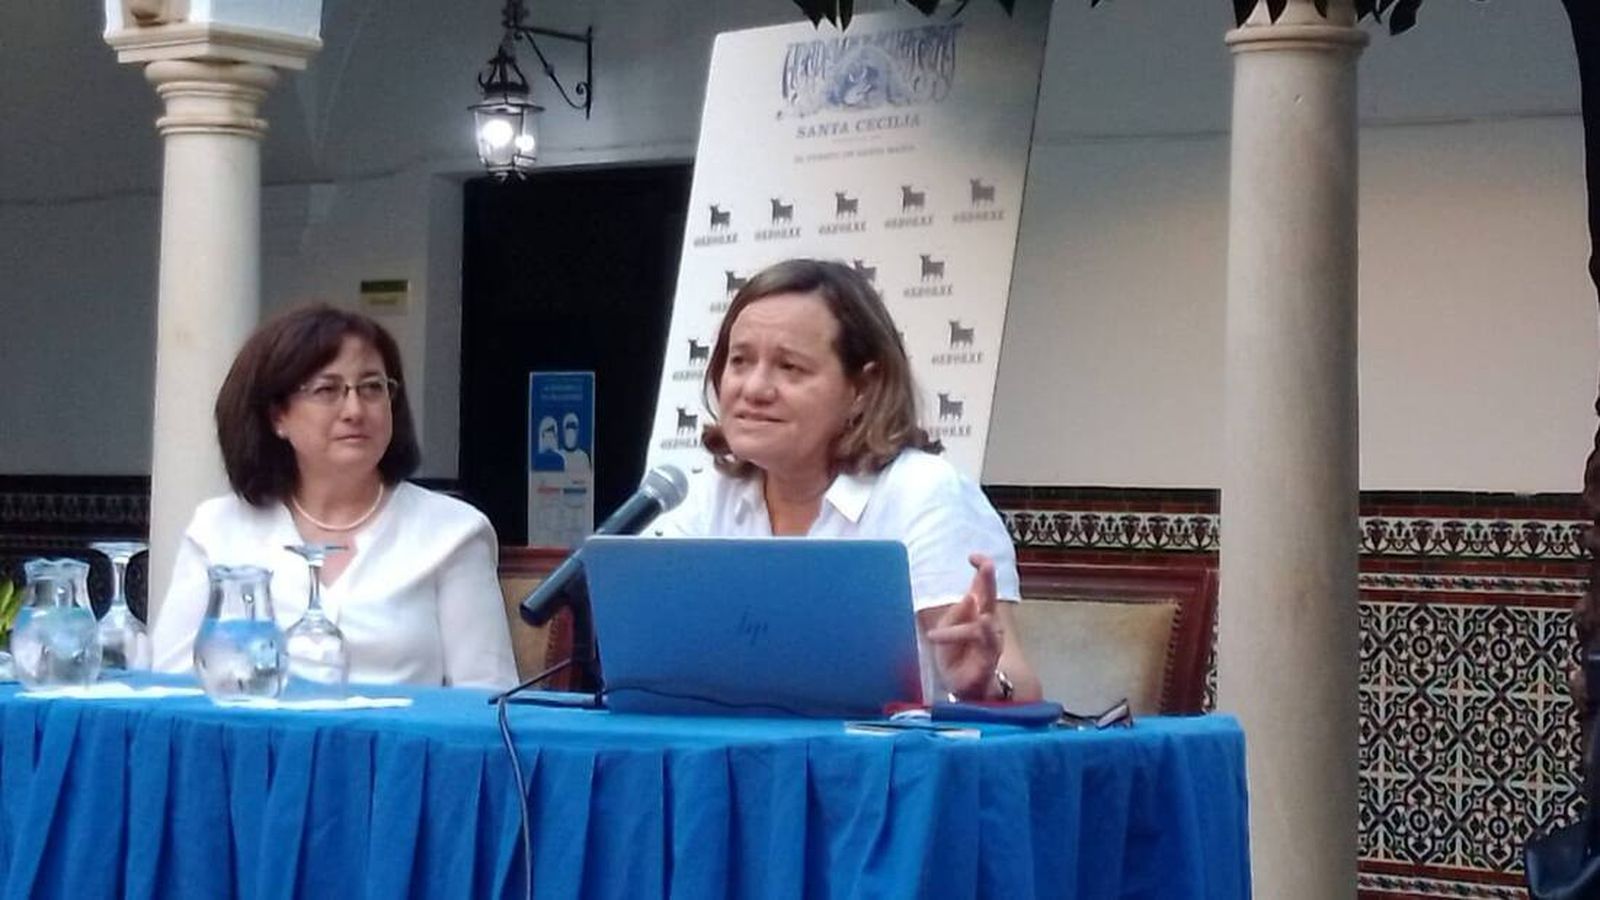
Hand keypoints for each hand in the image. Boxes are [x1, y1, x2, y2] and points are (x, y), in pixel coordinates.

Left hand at [925, 553, 1004, 700]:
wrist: (960, 687)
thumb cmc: (954, 655)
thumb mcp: (946, 629)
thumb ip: (956, 613)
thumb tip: (969, 597)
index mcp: (977, 611)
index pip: (982, 586)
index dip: (981, 569)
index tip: (973, 556)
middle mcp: (988, 622)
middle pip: (990, 598)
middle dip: (988, 580)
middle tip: (986, 564)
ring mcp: (991, 639)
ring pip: (986, 620)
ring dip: (978, 610)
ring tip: (972, 597)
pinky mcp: (989, 658)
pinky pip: (987, 643)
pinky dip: (984, 632)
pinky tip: (984, 621)